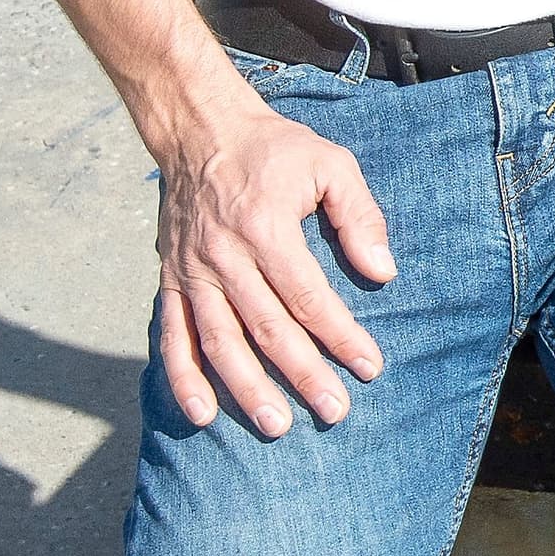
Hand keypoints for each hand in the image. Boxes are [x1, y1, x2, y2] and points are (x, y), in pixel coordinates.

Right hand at [153, 102, 393, 438]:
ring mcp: (192, 271)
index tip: (369, 367)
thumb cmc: (275, 149)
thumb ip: (360, 217)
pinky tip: (201, 413)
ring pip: (220, 340)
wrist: (200, 130)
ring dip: (246, 387)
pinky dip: (182, 376)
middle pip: (268, 327)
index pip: (309, 296)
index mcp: (266, 227)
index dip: (341, 335)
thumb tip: (383, 272)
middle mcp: (225, 255)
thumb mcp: (331, 164)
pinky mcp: (170, 279)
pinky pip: (172, 335)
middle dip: (303, 374)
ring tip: (275, 425)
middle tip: (334, 411)